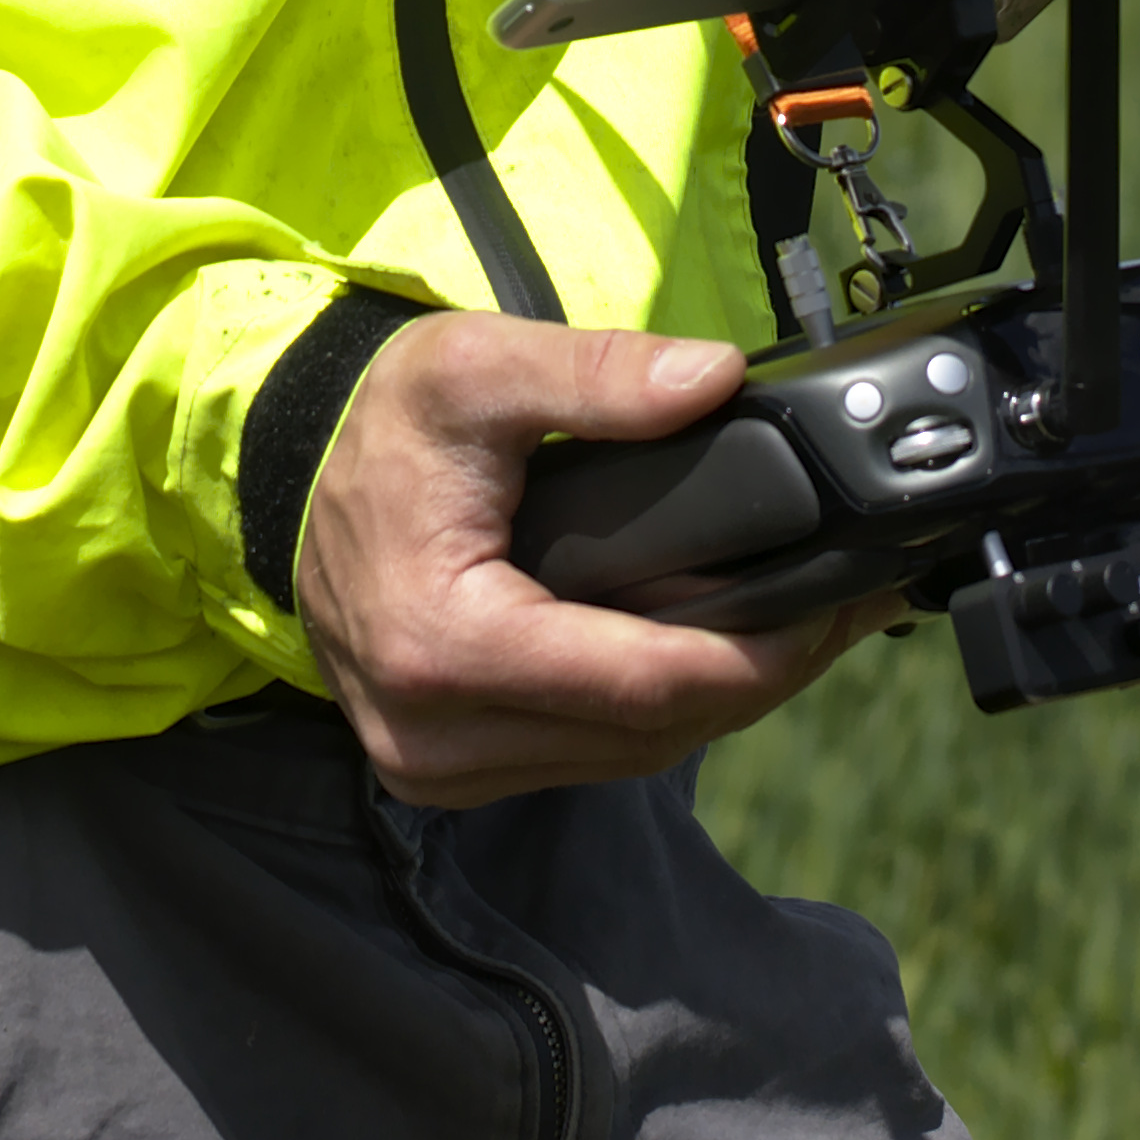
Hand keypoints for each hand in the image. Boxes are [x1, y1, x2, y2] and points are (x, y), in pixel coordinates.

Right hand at [292, 314, 895, 808]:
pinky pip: (588, 758)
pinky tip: (714, 652)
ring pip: (629, 760)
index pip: (642, 684)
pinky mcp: (451, 774)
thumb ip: (595, 373)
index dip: (758, 652)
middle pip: (648, 734)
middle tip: (846, 610)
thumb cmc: (384, 424)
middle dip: (761, 675)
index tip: (839, 605)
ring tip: (802, 625)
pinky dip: (660, 712)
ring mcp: (440, 769)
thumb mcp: (475, 365)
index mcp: (443, 646)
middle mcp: (436, 736)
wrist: (293, 480)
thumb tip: (714, 380)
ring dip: (720, 700)